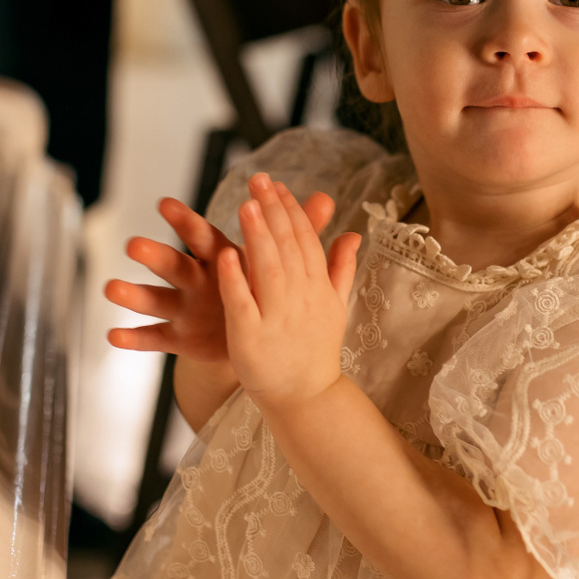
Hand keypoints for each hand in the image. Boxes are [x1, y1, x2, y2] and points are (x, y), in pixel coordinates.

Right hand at [107, 187, 343, 360]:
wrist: (259, 340)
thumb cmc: (262, 290)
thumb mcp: (279, 263)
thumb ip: (298, 233)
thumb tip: (326, 199)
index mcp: (221, 260)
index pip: (202, 238)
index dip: (186, 222)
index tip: (163, 204)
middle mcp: (197, 281)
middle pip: (175, 265)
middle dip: (155, 254)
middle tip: (134, 245)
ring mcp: (186, 309)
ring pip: (157, 299)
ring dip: (135, 294)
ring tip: (111, 289)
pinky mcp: (181, 338)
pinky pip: (156, 338)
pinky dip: (135, 337)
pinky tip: (114, 336)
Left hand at [216, 174, 361, 413]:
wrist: (306, 398)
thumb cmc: (315, 350)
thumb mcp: (334, 307)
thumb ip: (341, 268)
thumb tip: (354, 233)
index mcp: (318, 288)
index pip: (306, 240)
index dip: (291, 210)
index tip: (276, 184)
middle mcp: (301, 299)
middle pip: (287, 247)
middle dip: (273, 211)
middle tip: (257, 180)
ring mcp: (277, 318)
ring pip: (268, 270)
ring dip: (257, 236)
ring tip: (246, 205)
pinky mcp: (251, 338)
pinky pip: (242, 304)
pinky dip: (235, 279)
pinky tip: (224, 255)